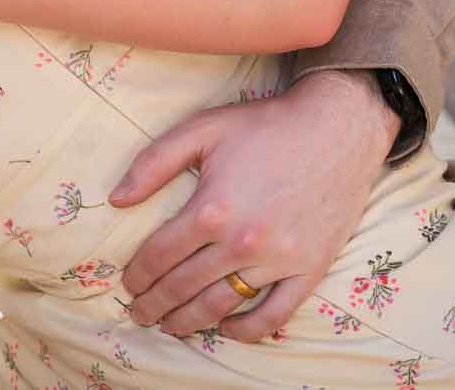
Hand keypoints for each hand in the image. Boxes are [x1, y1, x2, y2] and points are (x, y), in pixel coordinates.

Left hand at [112, 68, 396, 340]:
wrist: (338, 126)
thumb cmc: (267, 124)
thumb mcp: (204, 128)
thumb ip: (154, 162)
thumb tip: (116, 199)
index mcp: (211, 208)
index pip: (159, 256)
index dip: (137, 275)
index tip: (128, 283)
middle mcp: (242, 241)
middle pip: (183, 286)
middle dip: (154, 304)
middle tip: (139, 313)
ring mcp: (278, 260)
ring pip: (221, 305)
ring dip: (189, 321)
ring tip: (170, 327)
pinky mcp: (310, 269)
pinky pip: (274, 315)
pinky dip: (247, 330)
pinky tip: (227, 329)